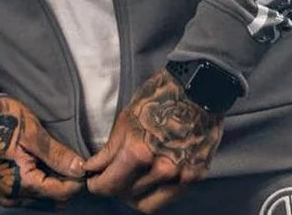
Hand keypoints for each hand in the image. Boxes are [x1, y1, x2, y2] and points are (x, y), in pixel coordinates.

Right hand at [0, 95, 86, 208]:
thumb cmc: (1, 121)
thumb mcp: (32, 133)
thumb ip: (56, 154)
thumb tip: (80, 169)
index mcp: (22, 184)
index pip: (61, 193)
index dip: (76, 180)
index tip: (85, 164)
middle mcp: (13, 196)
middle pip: (53, 198)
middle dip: (66, 182)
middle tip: (72, 159)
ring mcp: (7, 194)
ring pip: (42, 197)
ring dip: (54, 182)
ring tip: (57, 159)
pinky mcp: (3, 189)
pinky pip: (31, 193)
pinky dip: (41, 181)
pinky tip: (43, 162)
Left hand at [85, 69, 223, 212]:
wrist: (199, 88)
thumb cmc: (161, 96)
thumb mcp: (127, 117)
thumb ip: (111, 149)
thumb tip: (94, 168)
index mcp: (139, 151)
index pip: (109, 184)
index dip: (96, 185)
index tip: (92, 180)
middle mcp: (160, 169)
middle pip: (125, 195)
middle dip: (112, 188)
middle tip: (107, 178)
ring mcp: (179, 176)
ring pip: (145, 204)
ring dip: (131, 195)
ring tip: (128, 181)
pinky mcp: (193, 178)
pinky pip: (166, 200)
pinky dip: (153, 196)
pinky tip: (147, 183)